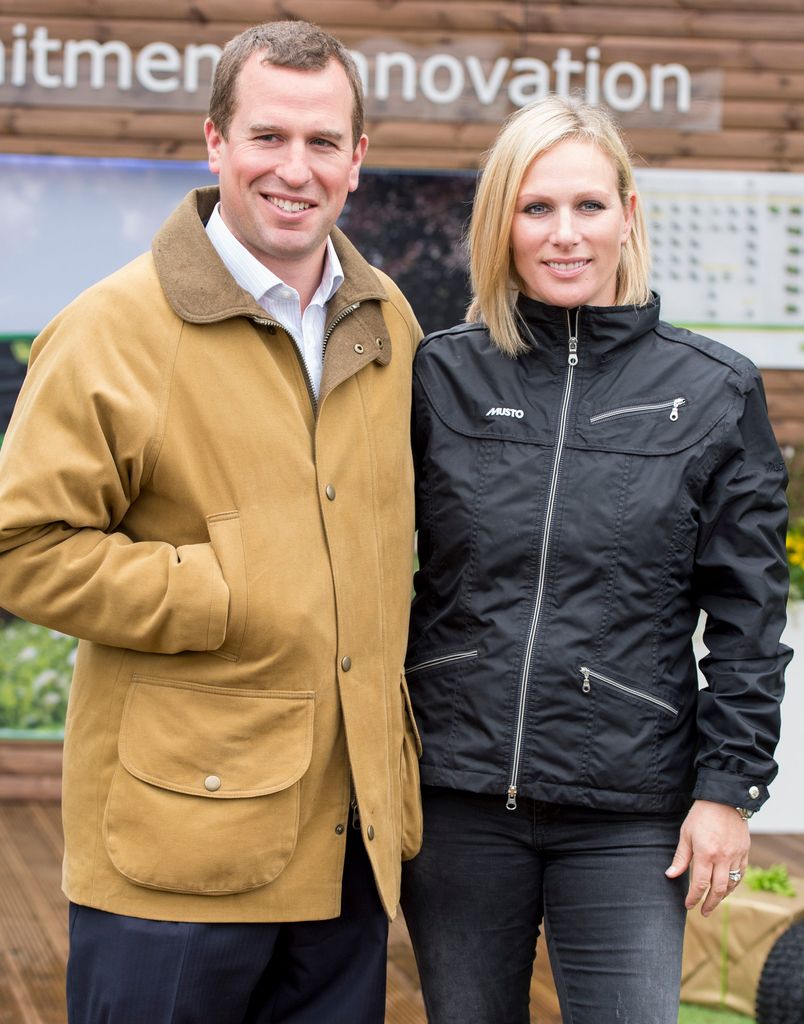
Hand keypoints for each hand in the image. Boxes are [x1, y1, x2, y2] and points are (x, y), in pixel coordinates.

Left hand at [665, 799, 749, 915]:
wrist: (724, 799)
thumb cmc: (701, 814)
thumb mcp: (686, 834)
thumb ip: (681, 857)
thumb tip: (670, 875)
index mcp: (706, 853)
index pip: (700, 884)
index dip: (694, 897)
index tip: (688, 905)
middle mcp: (723, 858)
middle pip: (718, 889)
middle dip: (710, 904)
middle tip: (703, 913)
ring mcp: (736, 855)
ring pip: (731, 884)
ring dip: (722, 897)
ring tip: (714, 902)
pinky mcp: (745, 852)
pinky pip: (740, 874)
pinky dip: (734, 884)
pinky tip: (727, 888)